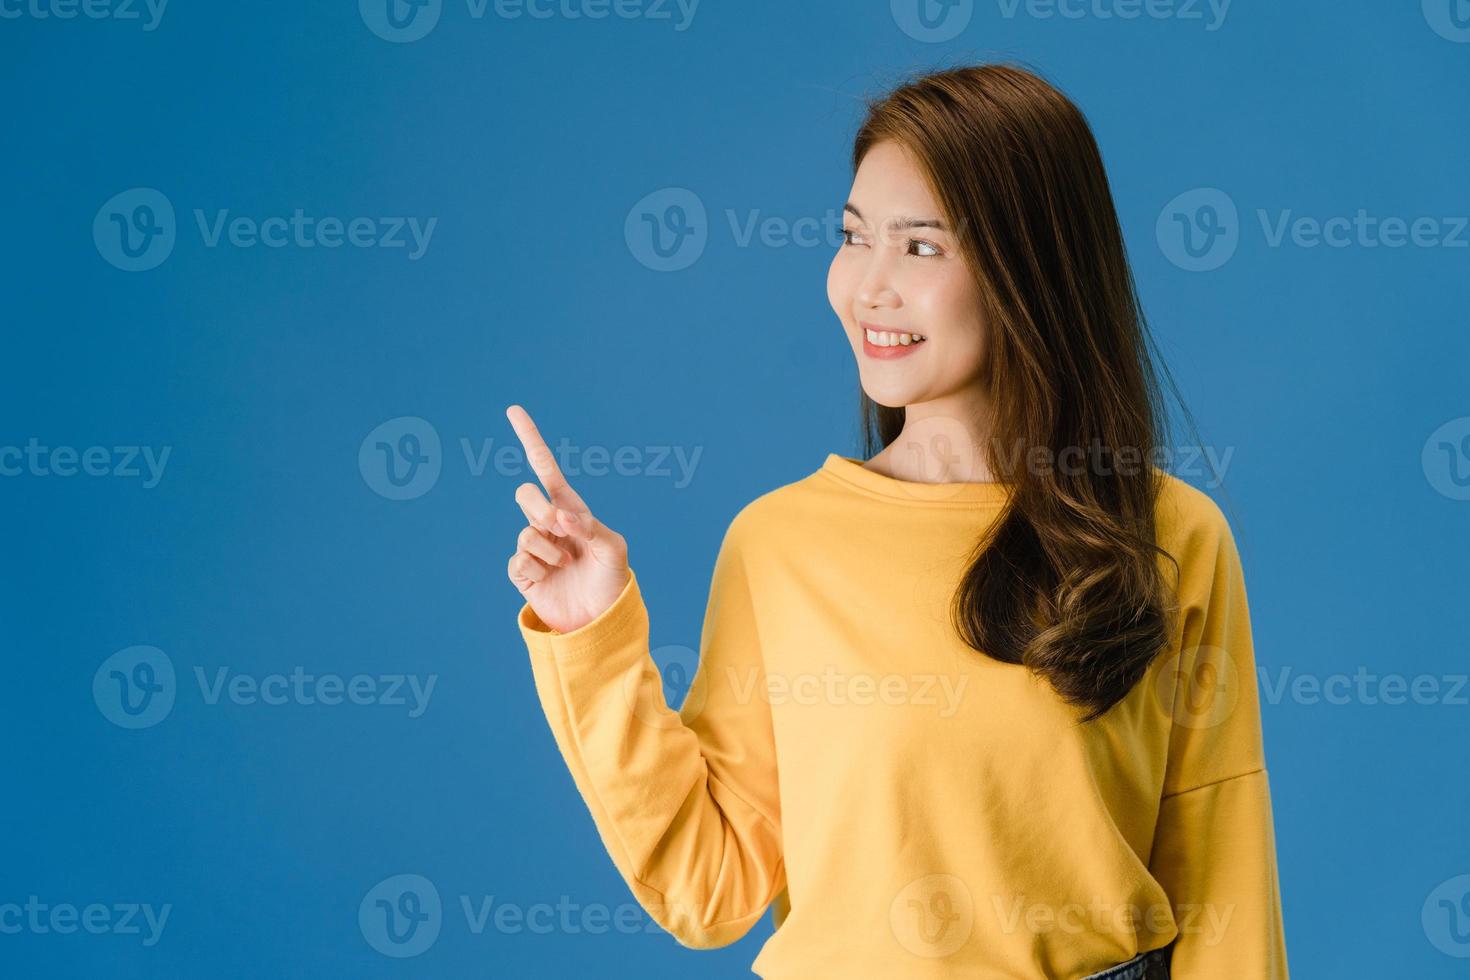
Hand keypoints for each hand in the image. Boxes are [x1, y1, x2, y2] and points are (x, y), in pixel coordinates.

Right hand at [504, 404, 631, 633]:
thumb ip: (591, 528)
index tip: (514, 410)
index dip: (530, 439)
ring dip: (549, 549)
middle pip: (526, 494)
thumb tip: (562, 518)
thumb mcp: (614, 550)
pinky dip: (537, 567)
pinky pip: (518, 559)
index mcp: (571, 509)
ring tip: (565, 566)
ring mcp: (534, 547)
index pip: (546, 468)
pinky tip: (550, 577)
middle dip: (541, 510)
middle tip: (562, 530)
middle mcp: (549, 523)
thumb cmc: (612, 580)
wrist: (600, 620)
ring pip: (525, 530)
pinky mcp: (523, 571)